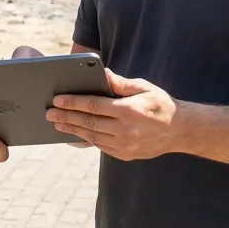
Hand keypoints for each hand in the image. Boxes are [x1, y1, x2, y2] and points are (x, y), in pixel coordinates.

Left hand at [45, 70, 180, 160]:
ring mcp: (126, 146)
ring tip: (56, 122)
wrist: (179, 130)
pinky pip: (101, 146)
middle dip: (66, 117)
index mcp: (129, 111)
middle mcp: (126, 131)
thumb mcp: (142, 87)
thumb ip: (120, 82)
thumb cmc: (159, 103)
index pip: (94, 106)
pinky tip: (76, 131)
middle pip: (89, 122)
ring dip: (72, 129)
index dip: (74, 102)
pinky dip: (87, 138)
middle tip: (48, 112)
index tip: (58, 99)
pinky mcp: (125, 154)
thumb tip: (101, 73)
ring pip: (92, 136)